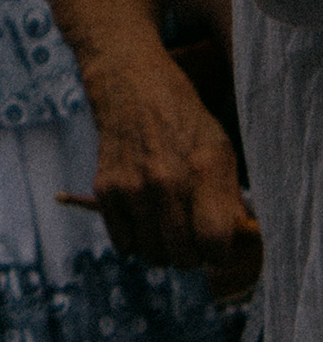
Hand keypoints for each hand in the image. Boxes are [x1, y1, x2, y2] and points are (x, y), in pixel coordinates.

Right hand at [83, 48, 258, 272]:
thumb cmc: (183, 119)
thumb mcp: (220, 148)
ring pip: (152, 255)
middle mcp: (167, 180)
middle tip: (190, 236)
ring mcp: (132, 185)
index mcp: (204, 169)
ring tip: (166, 227)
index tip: (216, 245)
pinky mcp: (105, 187)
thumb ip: (230, 198)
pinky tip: (143, 217)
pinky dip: (135, 240)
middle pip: (183, 257)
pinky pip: (124, 244)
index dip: (220, 253)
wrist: (130, 84)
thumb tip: (236, 245)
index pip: (215, 244)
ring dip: (162, 250)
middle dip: (191, 254)